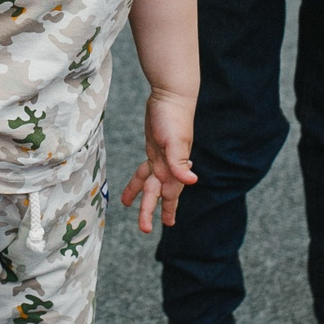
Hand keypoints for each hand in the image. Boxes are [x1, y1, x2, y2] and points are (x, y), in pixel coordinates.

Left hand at [119, 86, 197, 233]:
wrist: (171, 94)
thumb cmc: (174, 116)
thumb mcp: (175, 140)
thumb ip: (180, 162)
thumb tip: (192, 182)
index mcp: (175, 166)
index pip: (171, 193)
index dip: (168, 208)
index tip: (168, 224)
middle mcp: (168, 165)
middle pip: (158, 193)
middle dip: (151, 210)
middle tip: (145, 229)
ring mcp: (160, 157)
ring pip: (149, 183)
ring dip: (142, 196)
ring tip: (130, 207)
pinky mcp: (153, 148)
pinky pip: (145, 169)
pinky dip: (139, 179)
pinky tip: (135, 187)